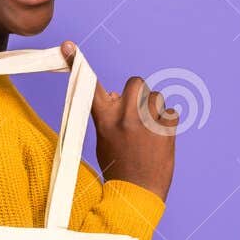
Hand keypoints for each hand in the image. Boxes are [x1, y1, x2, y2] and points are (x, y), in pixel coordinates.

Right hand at [62, 40, 177, 201]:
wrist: (137, 193)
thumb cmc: (118, 165)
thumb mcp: (103, 139)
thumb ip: (109, 114)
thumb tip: (116, 93)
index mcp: (104, 119)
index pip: (90, 87)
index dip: (77, 65)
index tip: (68, 45)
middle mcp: (124, 117)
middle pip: (135, 82)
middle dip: (138, 95)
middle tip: (136, 114)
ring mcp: (147, 123)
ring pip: (156, 96)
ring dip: (154, 109)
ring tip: (149, 130)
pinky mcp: (166, 129)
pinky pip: (171, 112)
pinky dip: (167, 123)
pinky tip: (160, 139)